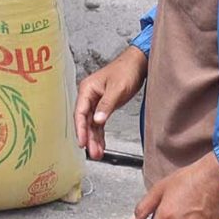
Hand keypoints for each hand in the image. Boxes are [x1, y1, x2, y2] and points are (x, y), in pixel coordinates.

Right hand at [74, 46, 147, 161]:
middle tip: (93, 153)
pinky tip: (101, 144)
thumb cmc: (126, 71)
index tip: (82, 142)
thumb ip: (106, 105)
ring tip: (97, 154)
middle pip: (85, 120)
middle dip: (88, 137)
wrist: (138, 64)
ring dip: (94, 138)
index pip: (80, 112)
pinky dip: (100, 134)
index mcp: (87, 89)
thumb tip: (96, 121)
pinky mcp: (104, 106)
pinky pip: (99, 123)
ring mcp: (96, 101)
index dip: (80, 128)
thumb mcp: (117, 89)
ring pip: (92, 124)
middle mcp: (89, 96)